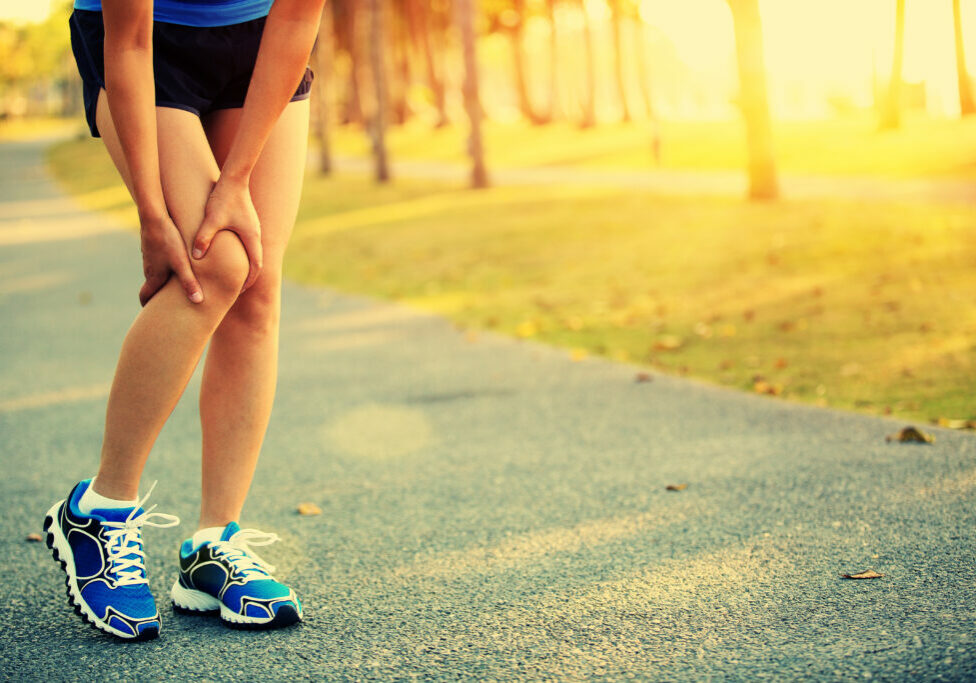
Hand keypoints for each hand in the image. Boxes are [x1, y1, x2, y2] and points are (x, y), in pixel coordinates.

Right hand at [138, 211, 203, 306]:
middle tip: (167, 307)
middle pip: (152, 286)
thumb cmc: (168, 240)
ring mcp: (150, 256)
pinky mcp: (153, 246)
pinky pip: (159, 261)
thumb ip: (189, 282)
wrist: (154, 215)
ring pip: (156, 273)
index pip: (145, 296)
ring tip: (176, 287)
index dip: (148, 307)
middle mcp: (149, 268)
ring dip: (163, 281)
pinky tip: (177, 264)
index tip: (152, 316)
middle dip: (158, 297)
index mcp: (154, 276)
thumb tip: (198, 301)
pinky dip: (165, 267)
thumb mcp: (181, 262)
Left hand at [191, 176, 262, 292]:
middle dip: (248, 275)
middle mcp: (256, 234)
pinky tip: (230, 253)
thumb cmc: (223, 198)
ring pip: (253, 251)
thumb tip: (196, 257)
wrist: (234, 178)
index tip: (239, 291)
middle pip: (257, 261)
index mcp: (251, 237)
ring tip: (233, 273)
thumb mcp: (211, 219)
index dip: (249, 281)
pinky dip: (243, 252)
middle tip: (236, 287)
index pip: (256, 266)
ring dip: (246, 263)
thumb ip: (203, 238)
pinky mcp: (247, 221)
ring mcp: (253, 227)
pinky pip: (248, 242)